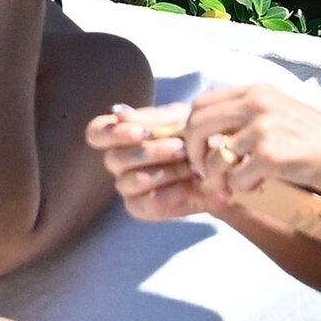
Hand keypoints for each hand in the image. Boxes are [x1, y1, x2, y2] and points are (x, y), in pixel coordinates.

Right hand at [85, 102, 207, 220]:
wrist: (224, 161)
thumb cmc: (196, 135)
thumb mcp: (178, 118)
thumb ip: (149, 118)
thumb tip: (117, 112)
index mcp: (121, 134)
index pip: (97, 133)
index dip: (114, 133)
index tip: (142, 133)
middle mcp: (119, 160)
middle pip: (115, 159)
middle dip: (150, 153)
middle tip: (181, 148)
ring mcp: (128, 186)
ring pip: (131, 181)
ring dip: (164, 172)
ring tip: (191, 165)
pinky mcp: (142, 208)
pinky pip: (146, 205)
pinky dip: (171, 194)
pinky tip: (191, 184)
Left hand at [178, 83, 320, 203]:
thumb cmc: (318, 139)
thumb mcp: (280, 112)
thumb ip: (247, 116)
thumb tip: (209, 136)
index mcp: (257, 91)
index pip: (202, 102)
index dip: (191, 128)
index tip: (198, 148)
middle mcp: (257, 103)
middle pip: (197, 125)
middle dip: (192, 153)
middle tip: (202, 172)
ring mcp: (264, 129)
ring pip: (214, 157)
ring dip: (216, 179)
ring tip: (228, 189)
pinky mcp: (272, 156)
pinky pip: (236, 178)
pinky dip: (241, 189)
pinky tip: (255, 188)